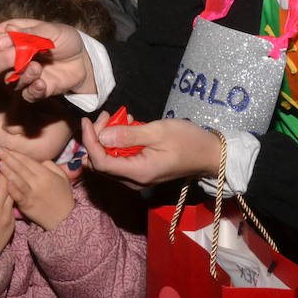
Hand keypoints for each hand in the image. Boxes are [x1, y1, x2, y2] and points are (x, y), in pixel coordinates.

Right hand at [0, 20, 93, 102]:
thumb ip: (28, 34)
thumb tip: (6, 33)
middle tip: (18, 55)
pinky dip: (33, 89)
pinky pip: (26, 95)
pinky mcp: (33, 90)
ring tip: (37, 67)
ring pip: (8, 80)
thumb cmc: (64, 40)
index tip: (3, 42)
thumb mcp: (50, 30)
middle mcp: (10, 57)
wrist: (83, 60)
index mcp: (9, 36)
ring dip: (22, 74)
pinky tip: (42, 83)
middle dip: (1, 60)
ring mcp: (21, 75)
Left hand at [0, 148, 73, 230]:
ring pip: (16, 180)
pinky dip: (11, 189)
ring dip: (6, 171)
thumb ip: (50, 165)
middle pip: (20, 167)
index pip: (27, 160)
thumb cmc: (63, 195)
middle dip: (7, 157)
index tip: (6, 148)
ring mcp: (31, 194)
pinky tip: (4, 183)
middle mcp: (37, 182)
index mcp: (45, 174)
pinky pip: (17, 196)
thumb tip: (38, 160)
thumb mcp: (62, 177)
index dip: (15, 153)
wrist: (64, 218)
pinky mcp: (26, 205)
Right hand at [0, 166, 14, 258]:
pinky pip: (13, 204)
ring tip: (6, 179)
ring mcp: (6, 216)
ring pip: (12, 192)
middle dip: (3, 173)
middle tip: (1, 168)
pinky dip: (10, 198)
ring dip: (9, 183)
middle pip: (4, 184)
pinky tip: (7, 195)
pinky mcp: (13, 221)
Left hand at [81, 113, 222, 188]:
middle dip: (97, 138)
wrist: (210, 154)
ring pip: (110, 161)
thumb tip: (101, 137)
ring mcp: (138, 178)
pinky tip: (127, 126)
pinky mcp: (142, 172)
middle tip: (106, 116)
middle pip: (102, 163)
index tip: (87, 121)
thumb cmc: (187, 141)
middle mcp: (134, 181)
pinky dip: (118, 143)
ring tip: (116, 117)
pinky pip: (121, 160)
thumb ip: (128, 135)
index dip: (89, 142)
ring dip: (107, 139)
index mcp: (138, 173)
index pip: (101, 163)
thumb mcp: (157, 132)